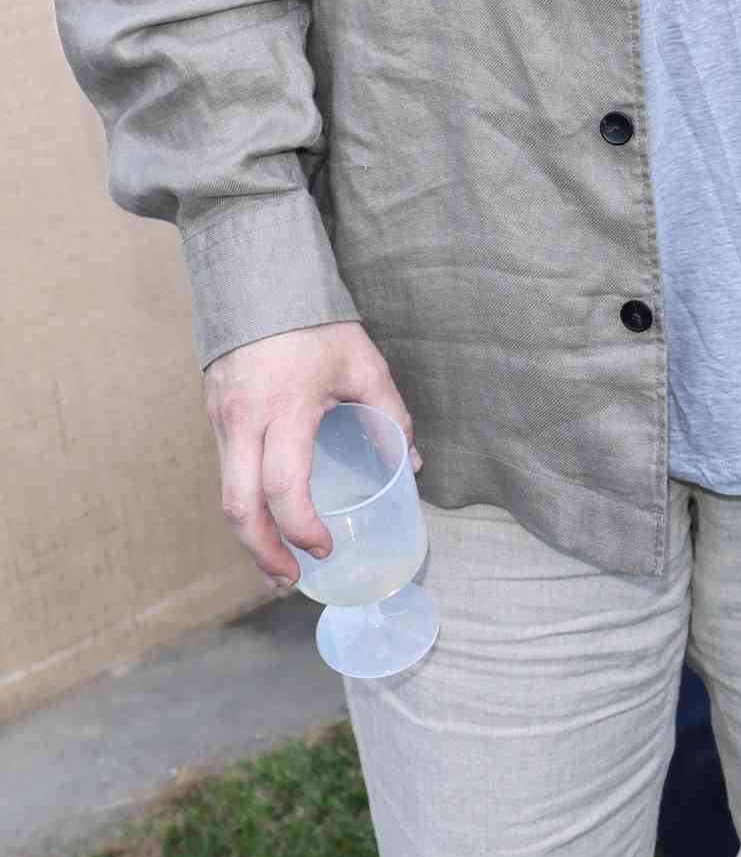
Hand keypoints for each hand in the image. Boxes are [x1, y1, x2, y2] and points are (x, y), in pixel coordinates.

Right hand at [204, 321, 418, 590]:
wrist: (261, 278)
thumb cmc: (316, 323)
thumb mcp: (362, 363)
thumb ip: (389, 413)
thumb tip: (412, 462)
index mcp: (285, 407)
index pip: (284, 486)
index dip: (302, 527)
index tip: (324, 547)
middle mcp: (244, 420)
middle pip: (239, 506)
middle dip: (263, 552)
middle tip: (290, 578)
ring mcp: (221, 419)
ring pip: (226, 494)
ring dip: (249, 535)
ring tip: (277, 562)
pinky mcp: (212, 416)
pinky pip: (224, 472)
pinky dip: (243, 504)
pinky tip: (264, 517)